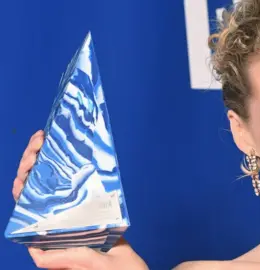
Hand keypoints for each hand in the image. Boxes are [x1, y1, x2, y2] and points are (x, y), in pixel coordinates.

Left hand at [13, 130, 148, 269]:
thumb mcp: (94, 265)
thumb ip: (67, 260)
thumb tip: (36, 254)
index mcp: (51, 244)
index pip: (26, 211)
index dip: (23, 184)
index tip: (31, 161)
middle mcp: (55, 230)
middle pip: (34, 194)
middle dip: (32, 164)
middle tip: (41, 140)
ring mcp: (69, 221)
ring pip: (48, 189)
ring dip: (43, 164)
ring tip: (46, 141)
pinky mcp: (84, 216)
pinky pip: (68, 191)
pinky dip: (64, 171)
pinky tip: (65, 156)